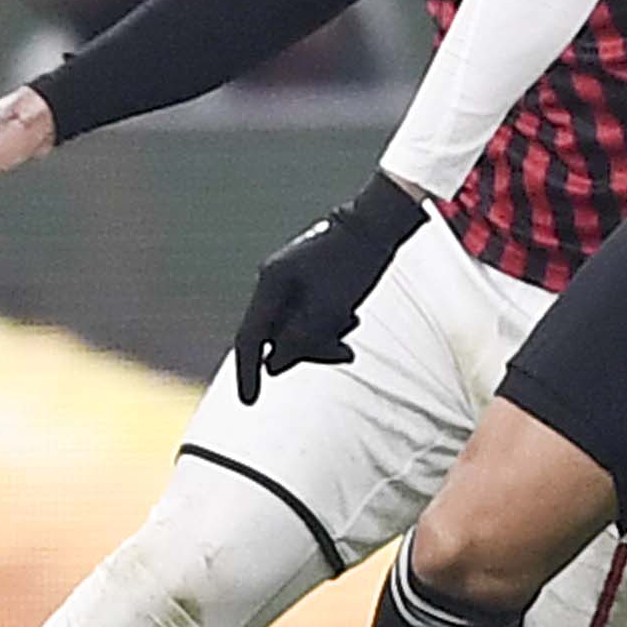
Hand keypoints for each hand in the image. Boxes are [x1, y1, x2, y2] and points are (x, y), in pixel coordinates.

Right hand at [232, 174, 429, 401]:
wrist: (378, 225)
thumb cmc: (355, 264)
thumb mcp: (331, 309)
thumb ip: (301, 340)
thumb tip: (273, 367)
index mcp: (271, 283)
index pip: (251, 337)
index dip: (248, 372)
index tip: (250, 401)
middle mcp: (274, 283)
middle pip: (276, 335)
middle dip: (308, 350)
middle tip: (344, 353)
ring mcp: (290, 283)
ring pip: (295, 328)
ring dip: (323, 338)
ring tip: (352, 324)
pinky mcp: (307, 285)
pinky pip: (308, 317)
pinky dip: (328, 325)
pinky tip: (350, 316)